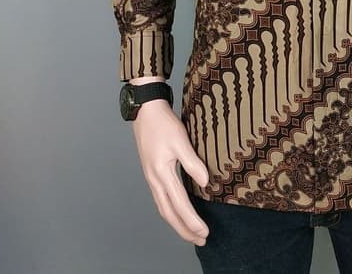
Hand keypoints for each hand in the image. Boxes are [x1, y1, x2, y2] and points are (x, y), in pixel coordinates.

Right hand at [131, 98, 210, 245]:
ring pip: (164, 209)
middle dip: (184, 229)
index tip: (204, 231)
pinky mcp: (153, 174)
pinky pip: (162, 200)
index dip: (192, 221)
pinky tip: (179, 212)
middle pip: (169, 214)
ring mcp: (152, 178)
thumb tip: (206, 182)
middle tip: (201, 239)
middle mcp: (155, 180)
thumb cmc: (163, 124)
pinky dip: (172, 211)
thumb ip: (192, 162)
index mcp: (162, 174)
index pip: (180, 205)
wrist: (146, 112)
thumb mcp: (181, 140)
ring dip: (178, 223)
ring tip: (191, 232)